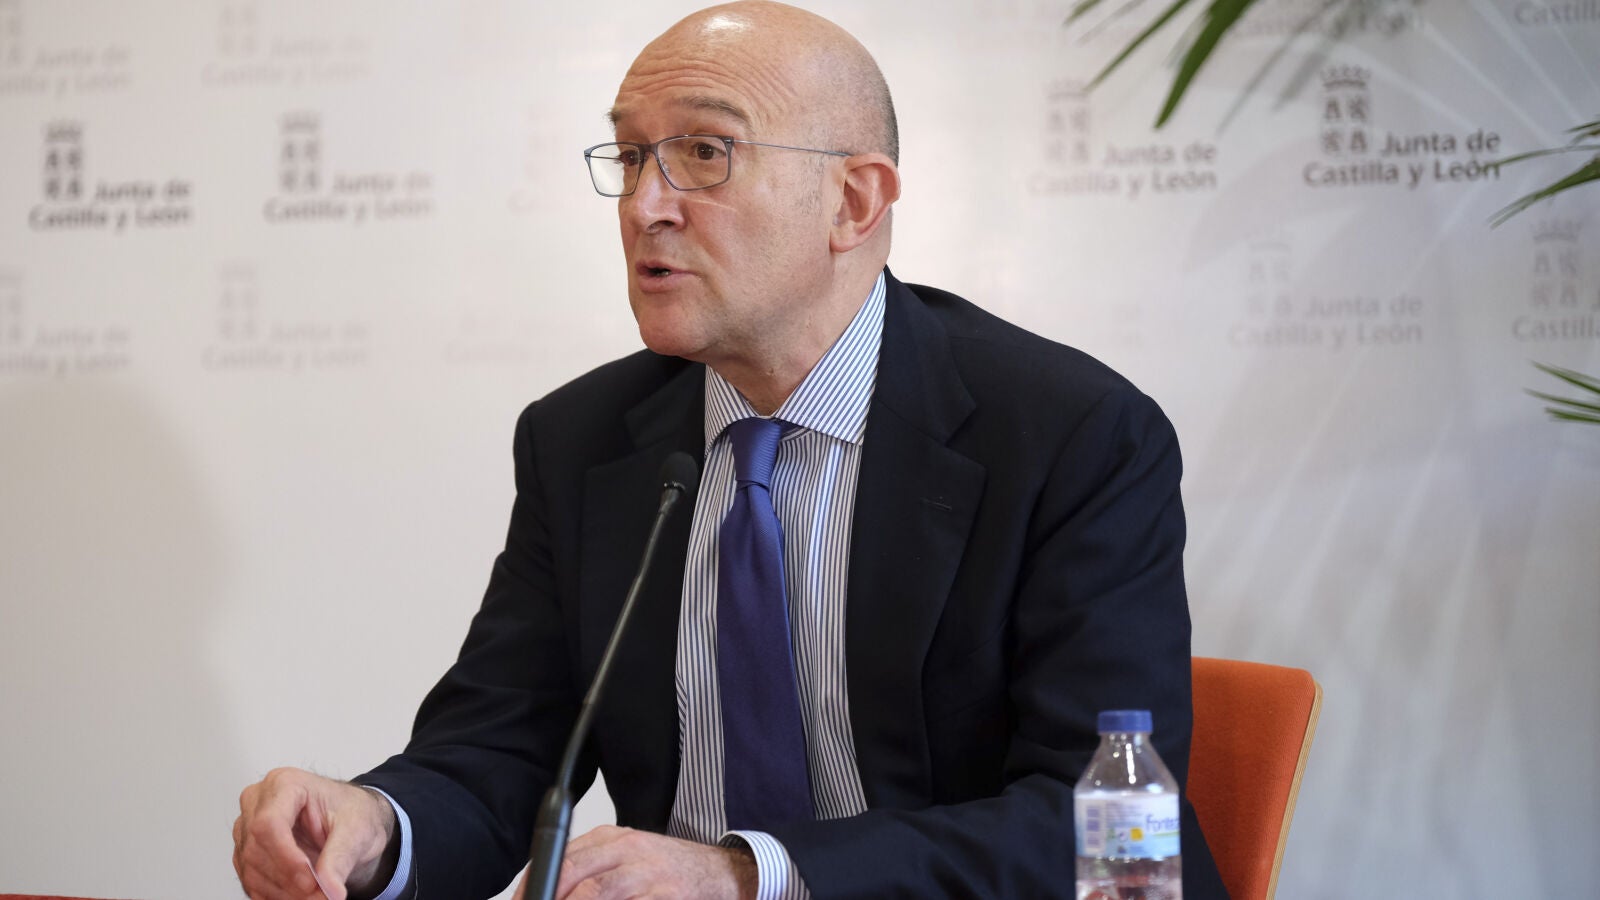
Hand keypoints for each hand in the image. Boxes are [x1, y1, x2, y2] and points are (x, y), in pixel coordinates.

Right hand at [233, 767, 398, 899]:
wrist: (349, 822)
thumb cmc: (351, 812)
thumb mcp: (357, 830)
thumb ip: (341, 859)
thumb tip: (331, 891)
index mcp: (286, 784)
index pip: (268, 823)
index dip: (286, 858)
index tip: (311, 882)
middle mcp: (259, 802)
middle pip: (256, 849)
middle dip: (289, 880)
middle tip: (320, 896)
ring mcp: (248, 828)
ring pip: (250, 869)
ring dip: (283, 893)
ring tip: (315, 898)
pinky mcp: (247, 853)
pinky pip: (250, 881)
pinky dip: (275, 895)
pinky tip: (298, 897)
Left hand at [511, 826, 755, 899]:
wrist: (721, 873)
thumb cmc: (670, 869)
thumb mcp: (628, 856)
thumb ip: (592, 866)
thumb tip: (548, 886)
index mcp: (614, 838)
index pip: (563, 857)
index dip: (536, 885)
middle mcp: (630, 852)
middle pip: (575, 875)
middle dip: (549, 897)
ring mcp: (649, 876)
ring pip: (595, 894)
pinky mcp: (667, 897)